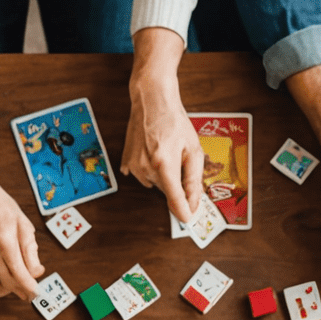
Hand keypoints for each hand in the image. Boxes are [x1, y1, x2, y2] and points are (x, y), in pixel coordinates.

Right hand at [122, 28, 202, 224]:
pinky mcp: (126, 162)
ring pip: (155, 183)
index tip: (188, 219)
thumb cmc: (174, 121)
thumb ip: (193, 179)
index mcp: (164, 164)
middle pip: (166, 190)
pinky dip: (151, 170)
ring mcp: (133, 166)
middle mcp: (145, 168)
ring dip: (164, 174)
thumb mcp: (193, 149)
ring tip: (166, 152)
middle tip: (180, 159)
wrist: (151, 99)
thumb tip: (193, 203)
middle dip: (176, 181)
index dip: (183, 211)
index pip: (174, 198)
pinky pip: (143, 176)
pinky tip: (154, 154)